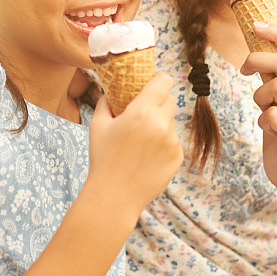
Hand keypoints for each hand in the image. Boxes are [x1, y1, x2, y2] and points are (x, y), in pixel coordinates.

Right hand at [86, 72, 182, 210]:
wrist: (115, 196)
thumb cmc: (103, 158)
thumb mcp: (98, 124)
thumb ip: (106, 101)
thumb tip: (111, 90)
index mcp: (142, 112)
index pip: (163, 81)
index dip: (157, 79)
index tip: (150, 83)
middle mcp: (161, 124)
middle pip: (169, 100)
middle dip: (157, 102)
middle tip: (143, 113)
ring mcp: (173, 142)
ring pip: (170, 122)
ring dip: (159, 125)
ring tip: (140, 142)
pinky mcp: (178, 157)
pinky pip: (173, 141)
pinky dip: (162, 144)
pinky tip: (146, 156)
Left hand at [241, 22, 276, 193]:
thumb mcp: (275, 95)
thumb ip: (271, 71)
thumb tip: (259, 38)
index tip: (254, 25)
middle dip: (258, 61)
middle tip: (244, 70)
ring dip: (260, 97)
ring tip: (263, 109)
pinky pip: (272, 117)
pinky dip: (263, 122)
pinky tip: (268, 130)